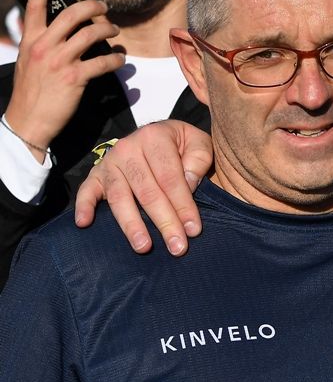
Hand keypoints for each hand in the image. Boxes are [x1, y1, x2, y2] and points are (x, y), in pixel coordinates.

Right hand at [5, 0, 122, 157]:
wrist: (27, 121)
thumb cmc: (30, 93)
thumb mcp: (26, 62)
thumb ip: (39, 45)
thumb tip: (54, 32)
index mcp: (30, 41)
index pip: (34, 8)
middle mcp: (43, 47)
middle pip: (71, 14)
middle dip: (92, 7)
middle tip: (104, 7)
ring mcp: (59, 61)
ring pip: (90, 34)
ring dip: (108, 30)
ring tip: (115, 32)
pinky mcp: (75, 78)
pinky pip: (102, 62)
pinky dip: (116, 59)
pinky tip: (120, 59)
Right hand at [73, 120, 212, 254]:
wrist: (159, 133)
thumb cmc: (182, 145)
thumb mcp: (199, 142)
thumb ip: (198, 160)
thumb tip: (188, 185)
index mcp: (155, 138)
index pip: (170, 179)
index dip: (183, 206)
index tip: (193, 230)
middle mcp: (128, 148)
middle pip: (147, 192)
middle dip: (163, 222)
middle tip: (177, 247)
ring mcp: (109, 162)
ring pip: (120, 197)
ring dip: (131, 225)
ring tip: (144, 247)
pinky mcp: (96, 174)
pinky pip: (86, 191)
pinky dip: (83, 206)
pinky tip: (84, 223)